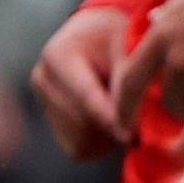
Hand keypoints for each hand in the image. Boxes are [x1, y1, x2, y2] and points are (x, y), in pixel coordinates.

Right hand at [30, 4, 136, 159]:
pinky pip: (77, 148)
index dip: (112, 119)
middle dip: (114, 126)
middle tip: (141, 120)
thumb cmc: (115, 36)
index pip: (86, 97)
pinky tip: (111, 123)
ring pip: (81, 139)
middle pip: (82, 123)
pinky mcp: (49, 120)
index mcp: (57, 56)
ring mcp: (42, 101)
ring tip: (125, 115)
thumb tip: (126, 127)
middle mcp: (42, 79)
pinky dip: (99, 143)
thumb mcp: (126, 47)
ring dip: (108, 136)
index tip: (133, 138)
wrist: (95, 34)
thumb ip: (127, 82)